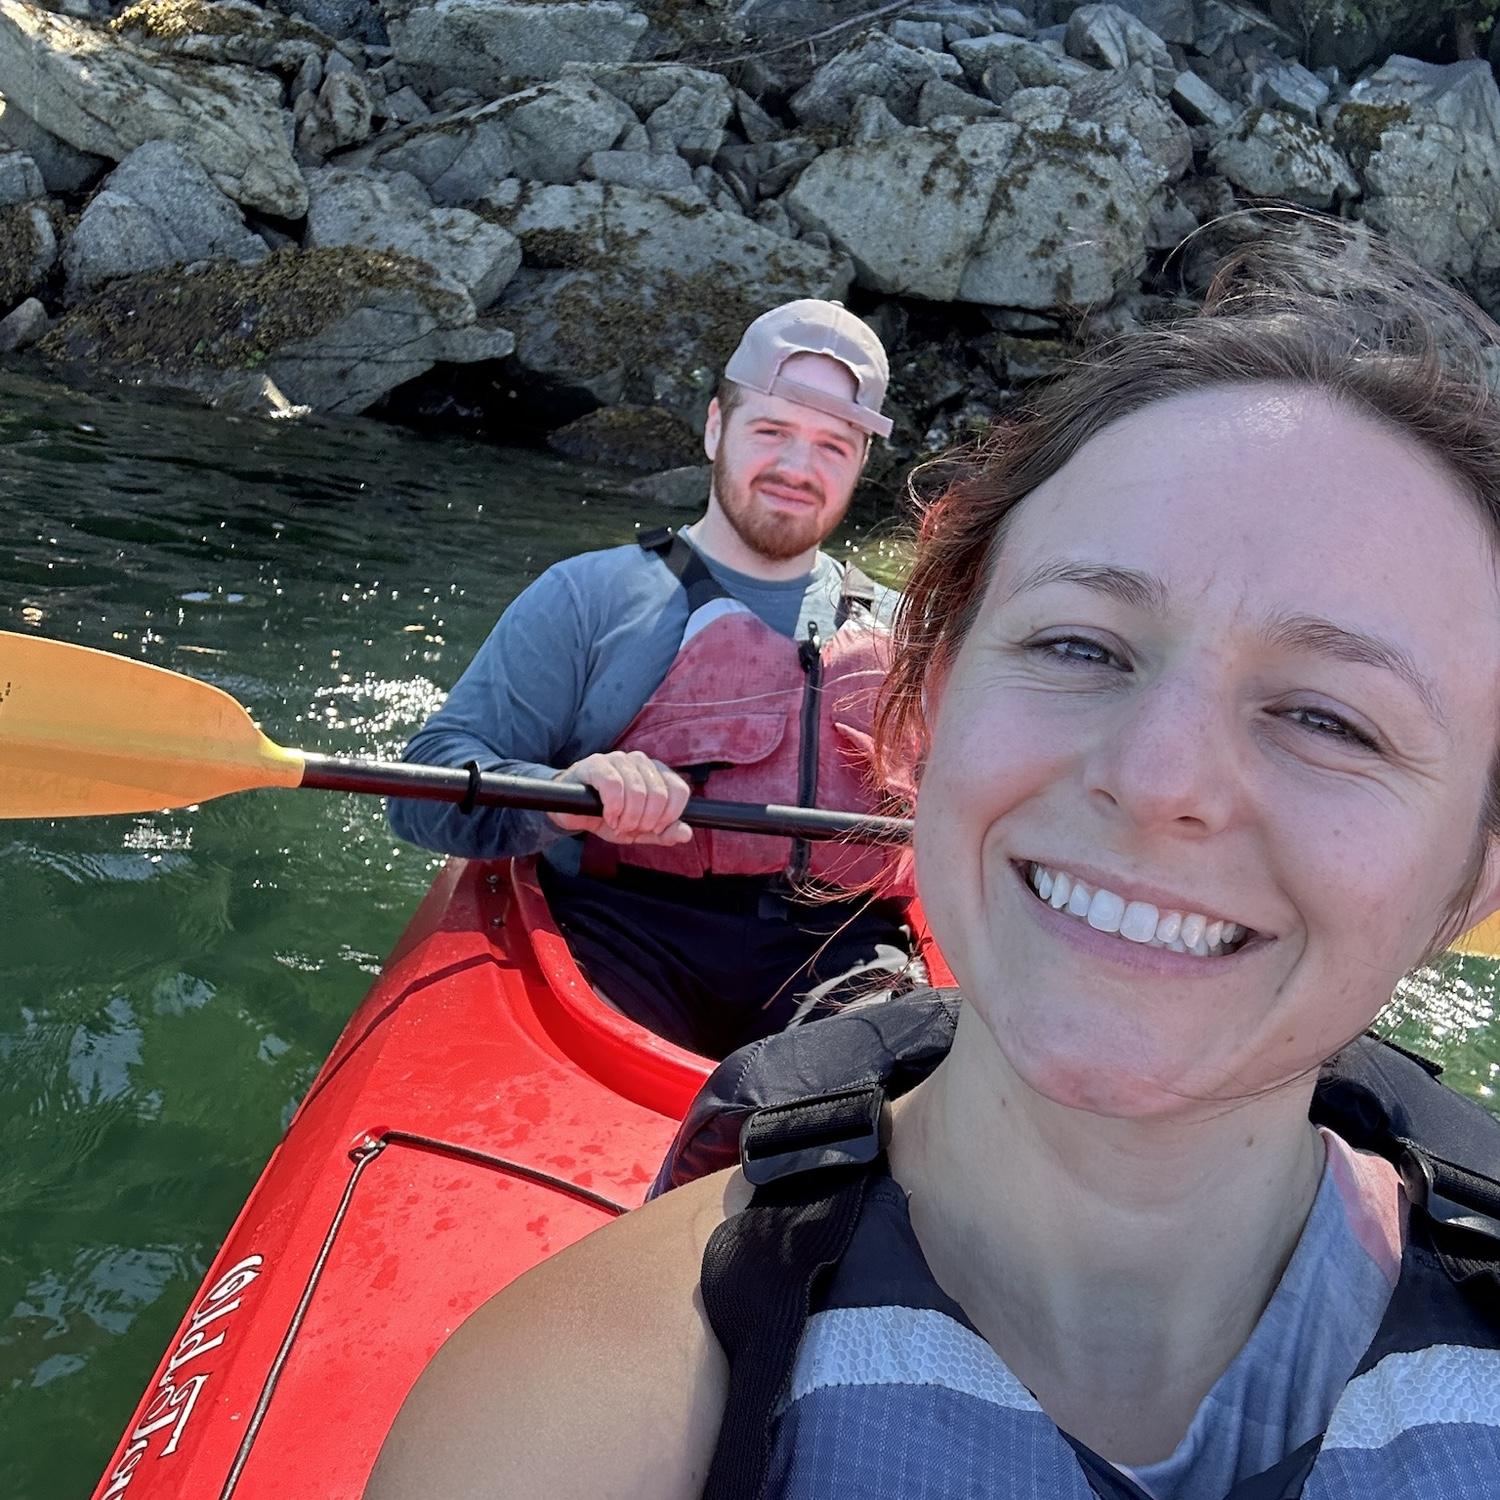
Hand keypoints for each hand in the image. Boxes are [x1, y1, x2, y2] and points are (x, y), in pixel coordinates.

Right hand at [547, 751, 693, 845]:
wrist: (571, 811)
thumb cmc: (608, 816)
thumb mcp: (638, 830)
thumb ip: (663, 833)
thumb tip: (686, 833)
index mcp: (656, 773)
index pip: (679, 790)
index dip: (670, 815)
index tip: (654, 829)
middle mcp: (641, 761)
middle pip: (658, 794)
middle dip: (646, 820)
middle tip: (631, 829)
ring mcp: (618, 759)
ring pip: (637, 791)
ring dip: (628, 817)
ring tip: (618, 825)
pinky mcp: (596, 764)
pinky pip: (614, 786)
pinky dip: (613, 808)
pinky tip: (607, 816)